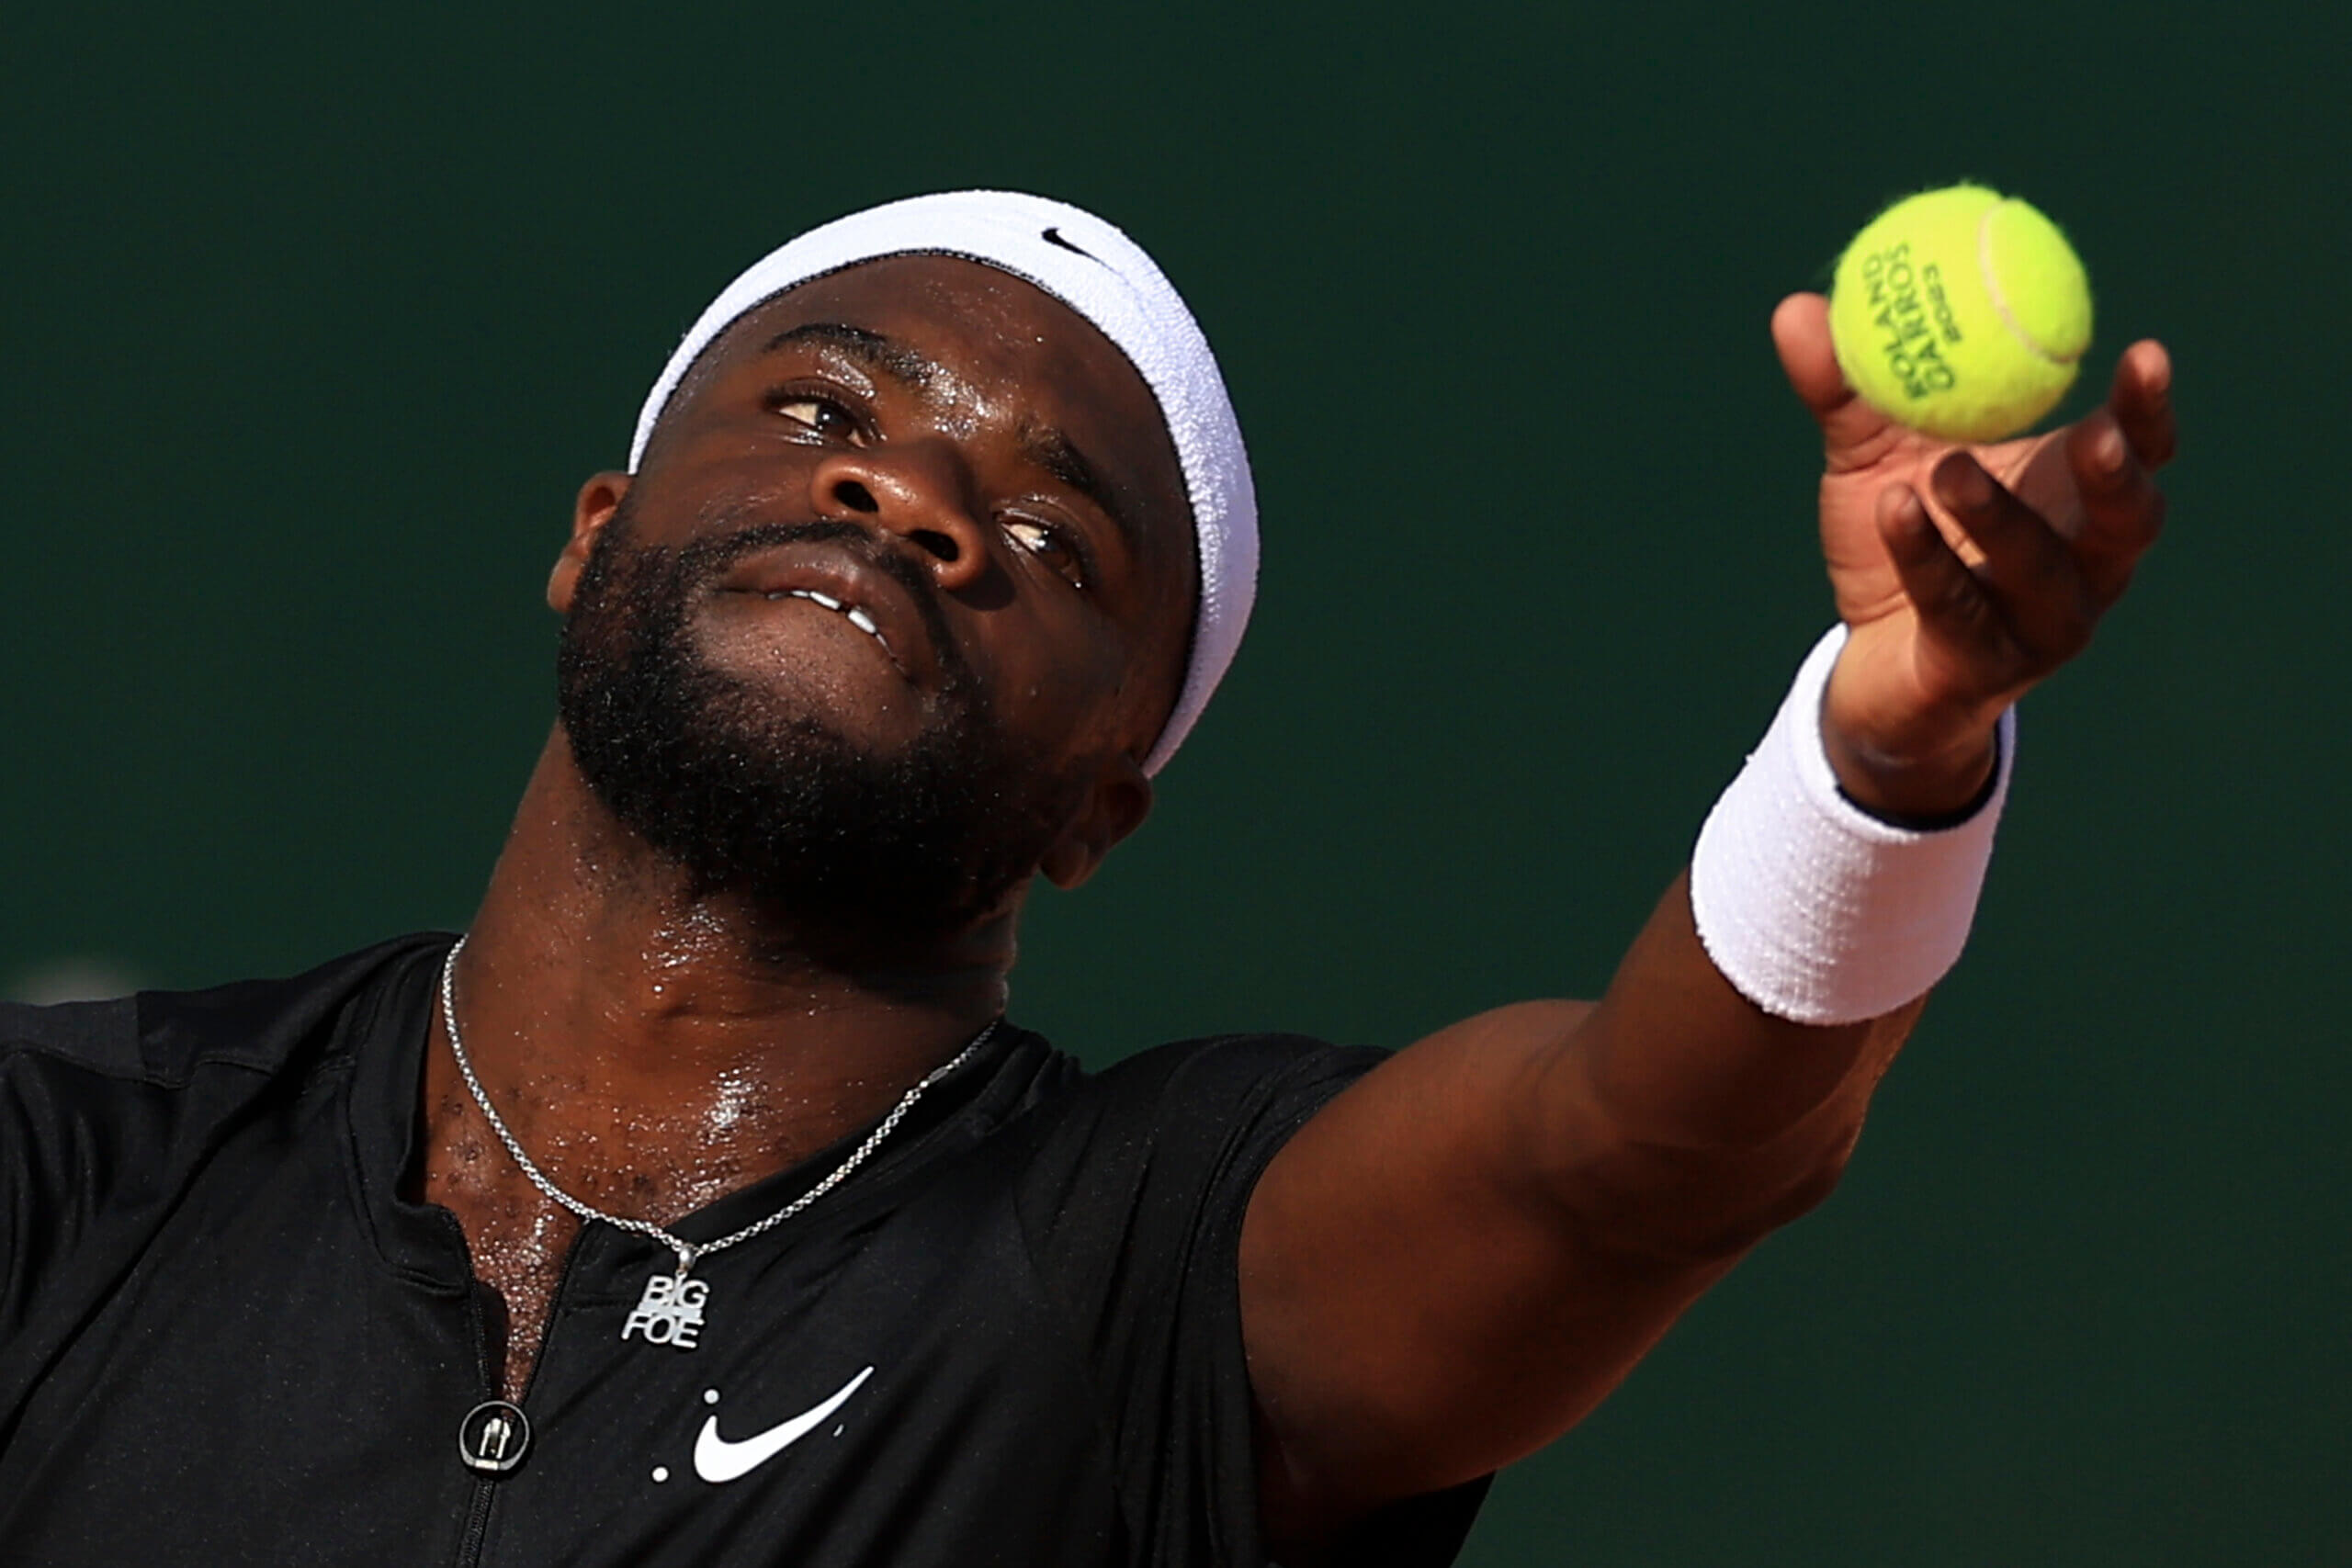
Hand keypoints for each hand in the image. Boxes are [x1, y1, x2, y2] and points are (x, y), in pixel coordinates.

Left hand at [1771, 293, 2175, 818]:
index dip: (2151, 409)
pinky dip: (1926, 558)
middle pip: (2129, 520)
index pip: (2140, 452)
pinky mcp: (1981, 667)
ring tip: (1947, 469)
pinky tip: (1894, 511)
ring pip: (2045, 572)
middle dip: (2120, 476)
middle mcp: (2082, 566)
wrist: (1870, 665)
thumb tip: (1798, 307)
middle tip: (2094, 432)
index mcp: (2077, 500)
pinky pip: (1957, 608)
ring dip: (2003, 518)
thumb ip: (1845, 389)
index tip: (2146, 352)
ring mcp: (2039, 624)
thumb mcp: (1867, 457)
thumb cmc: (1897, 539)